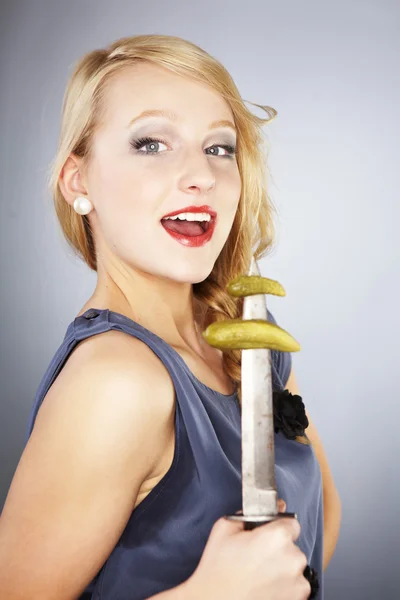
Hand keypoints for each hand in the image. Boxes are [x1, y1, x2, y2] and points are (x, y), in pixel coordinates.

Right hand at [184, 504, 310, 599]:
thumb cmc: (218, 569)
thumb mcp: (224, 528)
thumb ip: (248, 515)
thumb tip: (263, 512)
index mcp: (278, 536)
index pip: (291, 522)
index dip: (278, 527)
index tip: (269, 535)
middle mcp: (293, 558)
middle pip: (292, 546)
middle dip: (279, 549)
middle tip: (258, 557)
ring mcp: (298, 582)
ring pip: (294, 567)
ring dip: (283, 568)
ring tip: (260, 575)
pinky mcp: (298, 599)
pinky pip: (295, 585)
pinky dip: (285, 586)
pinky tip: (265, 587)